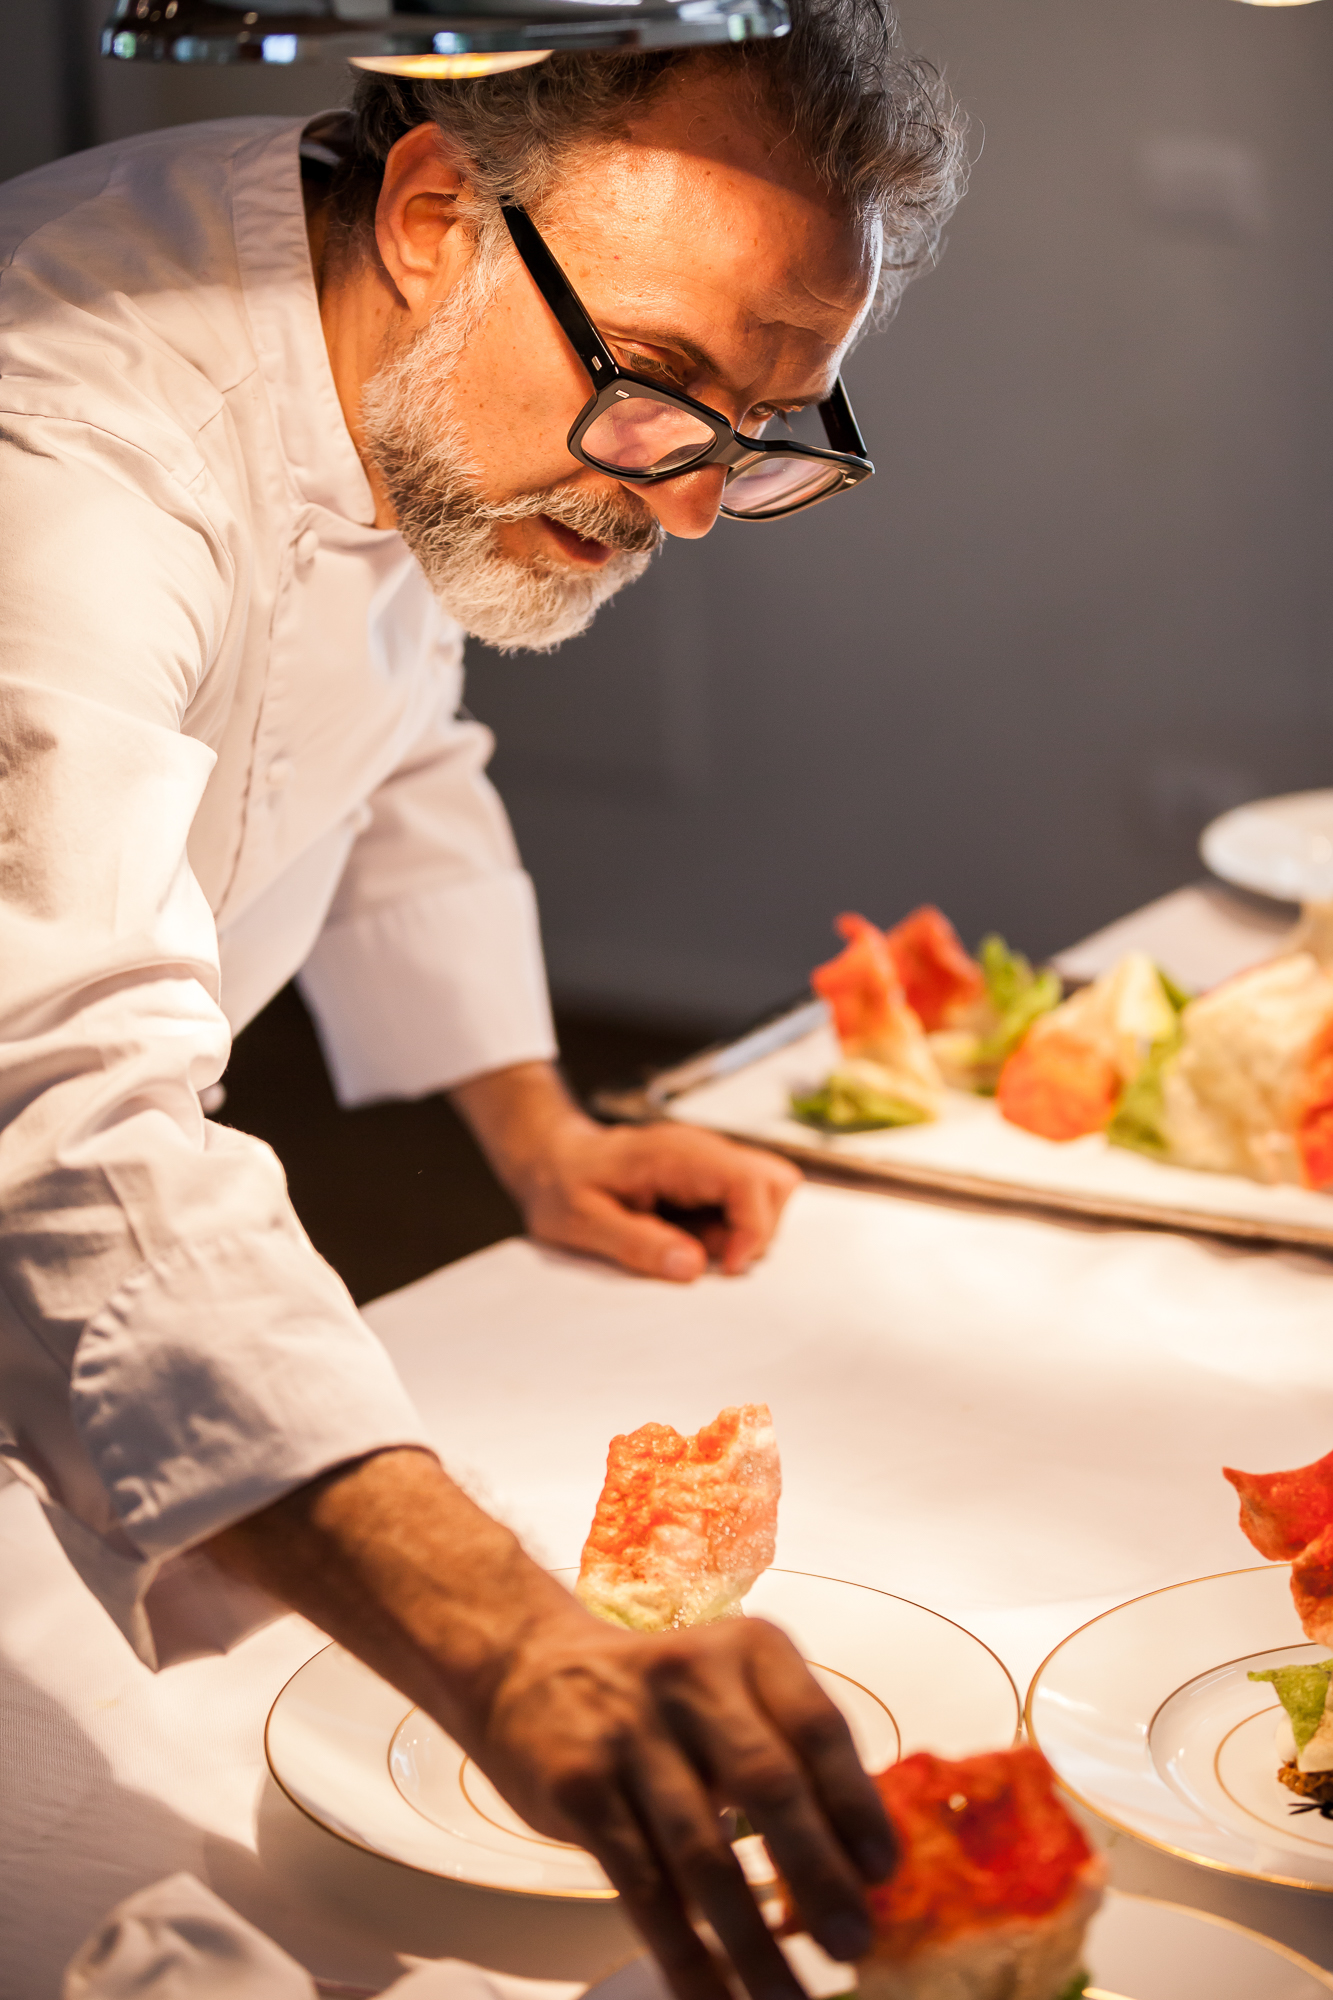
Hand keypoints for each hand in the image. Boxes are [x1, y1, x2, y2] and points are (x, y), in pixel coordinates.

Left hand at [451, 1061, 799, 1280]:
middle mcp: (701, 1149)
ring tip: (692, 1244)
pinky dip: (730, 1227)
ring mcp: (708, 1160)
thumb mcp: (582, 1223)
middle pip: (776, 1181)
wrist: (551, 1158)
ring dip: (744, 1229)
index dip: (753, 1230)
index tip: (725, 1267)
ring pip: (768, 1191)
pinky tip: (689, 1235)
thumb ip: (637, 1244)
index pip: (750, 1181)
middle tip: (708, 1255)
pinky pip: (744, 1201)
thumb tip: (693, 1268)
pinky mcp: (707, 1176)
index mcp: (675, 1154)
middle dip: (756, 1230)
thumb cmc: (562, 1186)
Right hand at [481, 1596, 894, 1999]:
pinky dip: (685, 1956)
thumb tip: (854, 1868)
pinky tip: (716, 1997)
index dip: (856, 1804)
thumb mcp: (726, 1688)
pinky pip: (643, 1888)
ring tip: (791, 1999)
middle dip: (818, 1875)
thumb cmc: (655, 1696)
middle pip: (768, 1785)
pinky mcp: (580, 1787)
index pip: (817, 1726)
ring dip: (754, 1941)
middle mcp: (690, 1679)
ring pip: (704, 1854)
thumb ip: (785, 1752)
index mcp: (746, 1649)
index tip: (883, 1874)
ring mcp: (629, 1733)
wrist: (526, 1666)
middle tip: (854, 1945)